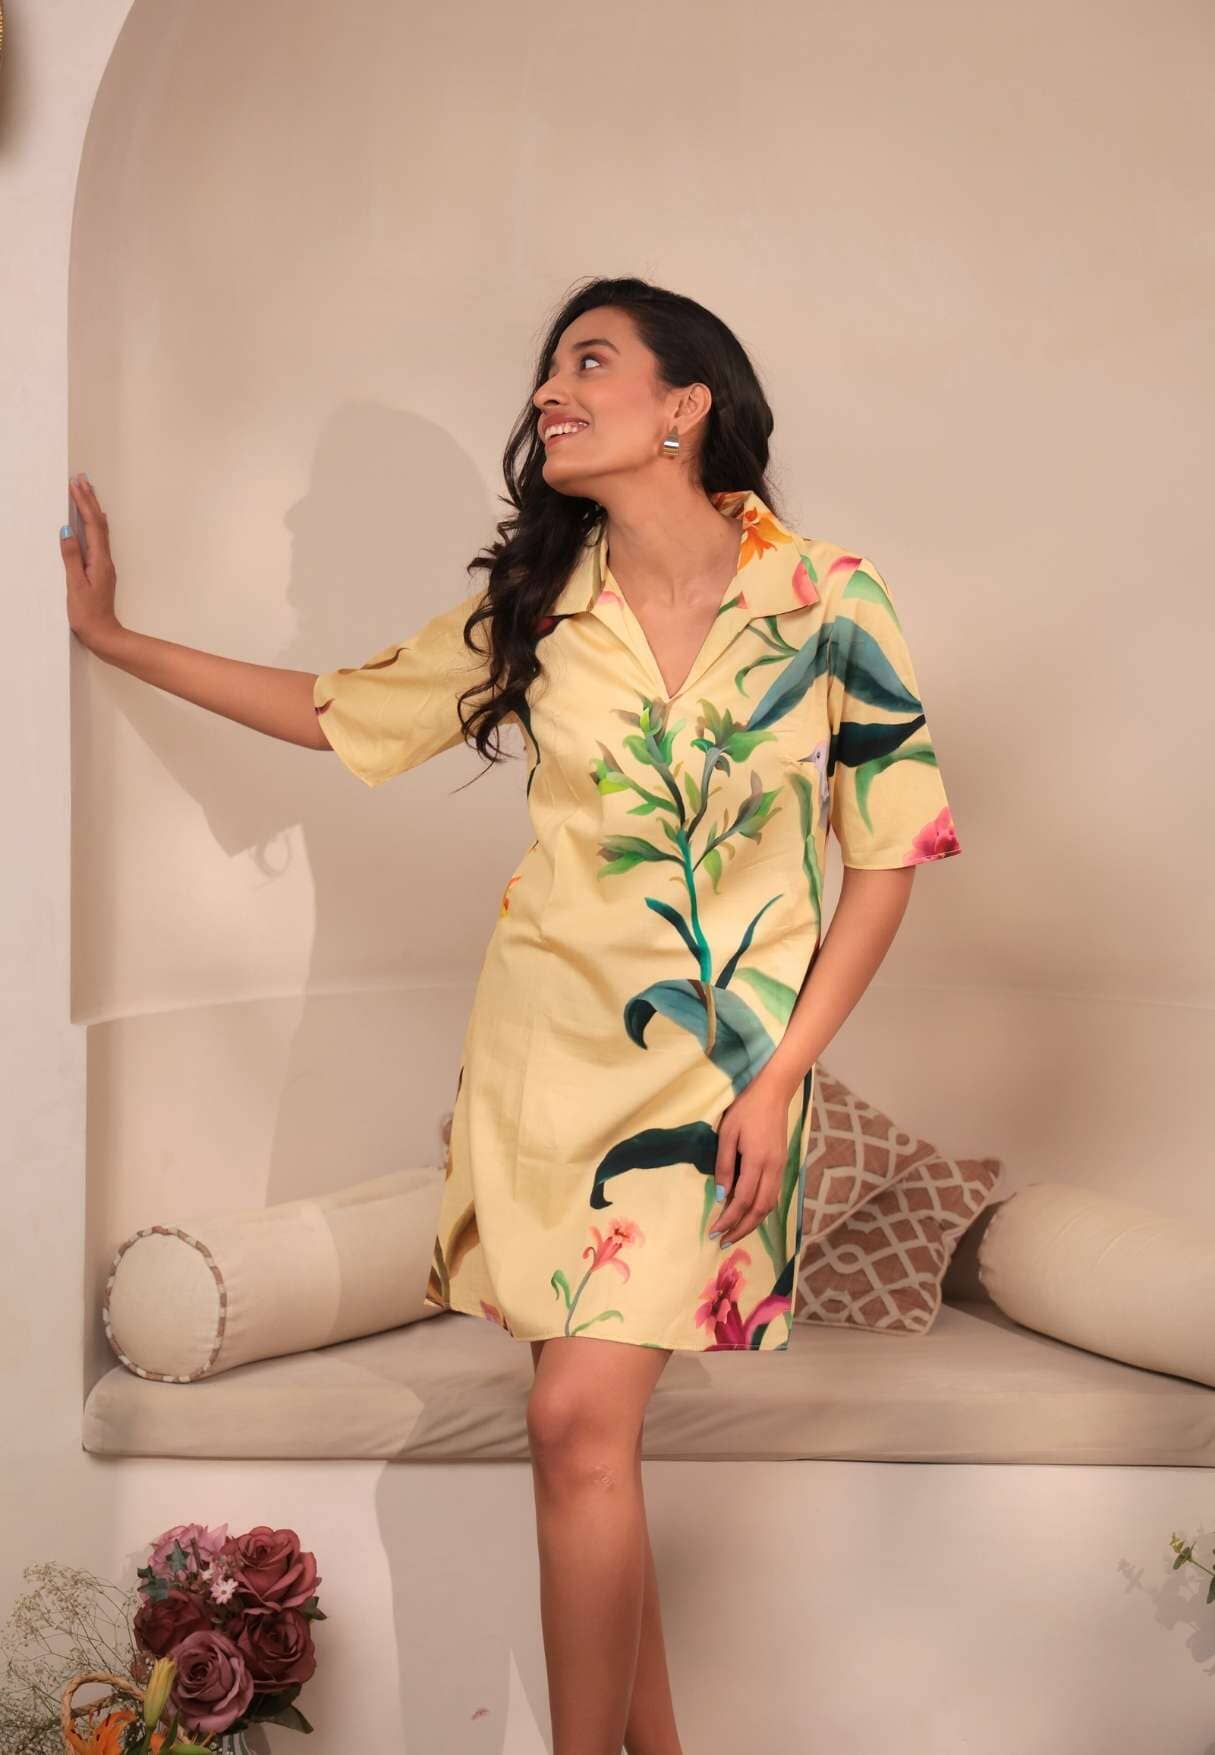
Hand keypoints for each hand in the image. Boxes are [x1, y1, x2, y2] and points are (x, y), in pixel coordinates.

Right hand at [60, 474, 120, 651]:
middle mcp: (105, 559)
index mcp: (99, 560)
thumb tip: (67, 531)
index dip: (84, 503)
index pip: (92, 524)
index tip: (76, 484)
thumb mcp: (75, 585)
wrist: (104, 635)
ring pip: (100, 530)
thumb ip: (71, 557)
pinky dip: (94, 524)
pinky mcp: (101, 571)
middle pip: (99, 523)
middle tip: (83, 479)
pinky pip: (98, 540)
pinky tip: (94, 522)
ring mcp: (105, 565)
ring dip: (93, 510)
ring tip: (87, 492)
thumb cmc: (88, 614)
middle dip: (90, 500)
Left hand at [709, 1060, 800, 1247]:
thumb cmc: (745, 1108)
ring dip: (753, 1222)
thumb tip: (721, 1195)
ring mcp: (781, 1167)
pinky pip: (774, 1195)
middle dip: (742, 1228)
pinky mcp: (783, 1164)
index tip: (714, 1232)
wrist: (773, 1091)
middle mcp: (773, 1169)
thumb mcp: (728, 1133)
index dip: (729, 1219)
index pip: (742, 1199)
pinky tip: (750, 1214)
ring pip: (770, 1204)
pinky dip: (762, 1209)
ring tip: (736, 1232)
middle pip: (760, 1209)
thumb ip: (724, 1164)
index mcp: (757, 1160)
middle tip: (724, 1241)